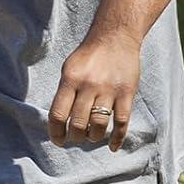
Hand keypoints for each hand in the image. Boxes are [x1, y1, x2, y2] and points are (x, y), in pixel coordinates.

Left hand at [48, 30, 140, 151]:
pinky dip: (117, 138)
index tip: (58, 140)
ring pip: (98, 125)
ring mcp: (109, 90)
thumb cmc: (88, 56)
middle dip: (75, 136)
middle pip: (78, 124)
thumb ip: (63, 94)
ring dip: (92, 137)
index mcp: (70, 80)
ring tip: (90, 136)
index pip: (58, 115)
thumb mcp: (68, 69)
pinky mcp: (127, 93)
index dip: (56, 133)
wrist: (116, 37)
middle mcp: (89, 86)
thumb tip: (58, 123)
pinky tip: (112, 147)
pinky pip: (122, 121)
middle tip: (76, 137)